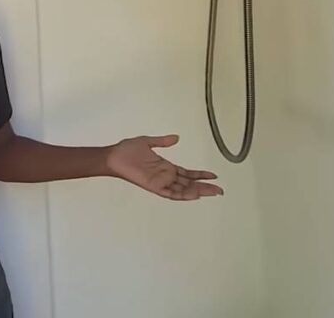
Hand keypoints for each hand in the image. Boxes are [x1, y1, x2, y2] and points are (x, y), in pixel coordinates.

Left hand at [105, 135, 223, 200]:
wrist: (113, 156)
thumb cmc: (126, 150)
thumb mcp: (148, 142)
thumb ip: (162, 141)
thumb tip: (176, 138)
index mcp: (165, 166)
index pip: (186, 173)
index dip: (200, 175)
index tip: (213, 176)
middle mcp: (165, 176)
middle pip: (189, 184)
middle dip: (204, 187)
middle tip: (220, 190)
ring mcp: (160, 182)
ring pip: (183, 190)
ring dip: (198, 191)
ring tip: (212, 192)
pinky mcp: (154, 186)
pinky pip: (171, 193)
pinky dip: (182, 195)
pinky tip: (194, 195)